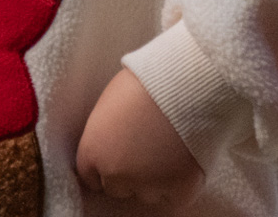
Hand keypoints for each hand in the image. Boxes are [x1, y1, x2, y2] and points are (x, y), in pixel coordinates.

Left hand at [76, 68, 203, 209]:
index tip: (118, 157)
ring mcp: (149, 185)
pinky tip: (183, 159)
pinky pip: (175, 198)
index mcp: (93, 151)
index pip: (90, 177)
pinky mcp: (180, 190)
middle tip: (146, 148)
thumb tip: (110, 140)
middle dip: (129, 172)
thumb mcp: (110, 101)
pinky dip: (180, 184)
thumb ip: (105, 131)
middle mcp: (116, 175)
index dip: (106, 165)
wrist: (186, 82)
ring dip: (155, 178)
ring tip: (168, 148)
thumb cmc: (146, 80)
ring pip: (148, 194)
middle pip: (117, 187)